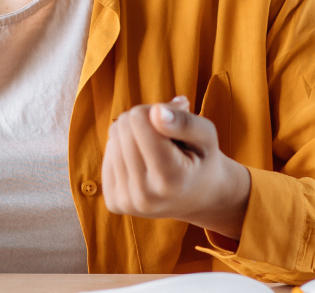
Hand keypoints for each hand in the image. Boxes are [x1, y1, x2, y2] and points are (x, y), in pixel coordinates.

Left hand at [102, 95, 250, 241]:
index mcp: (171, 180)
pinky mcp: (114, 202)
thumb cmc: (202, 160)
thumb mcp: (207, 136)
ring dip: (133, 136)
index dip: (154, 111)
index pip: (138, 120)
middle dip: (143, 121)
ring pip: (113, 139)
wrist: (199, 198)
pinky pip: (107, 155)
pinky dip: (124, 152)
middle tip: (166, 136)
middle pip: (123, 127)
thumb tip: (155, 112)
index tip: (173, 124)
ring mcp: (127, 202)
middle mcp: (146, 196)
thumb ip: (185, 122)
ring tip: (157, 152)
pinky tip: (144, 164)